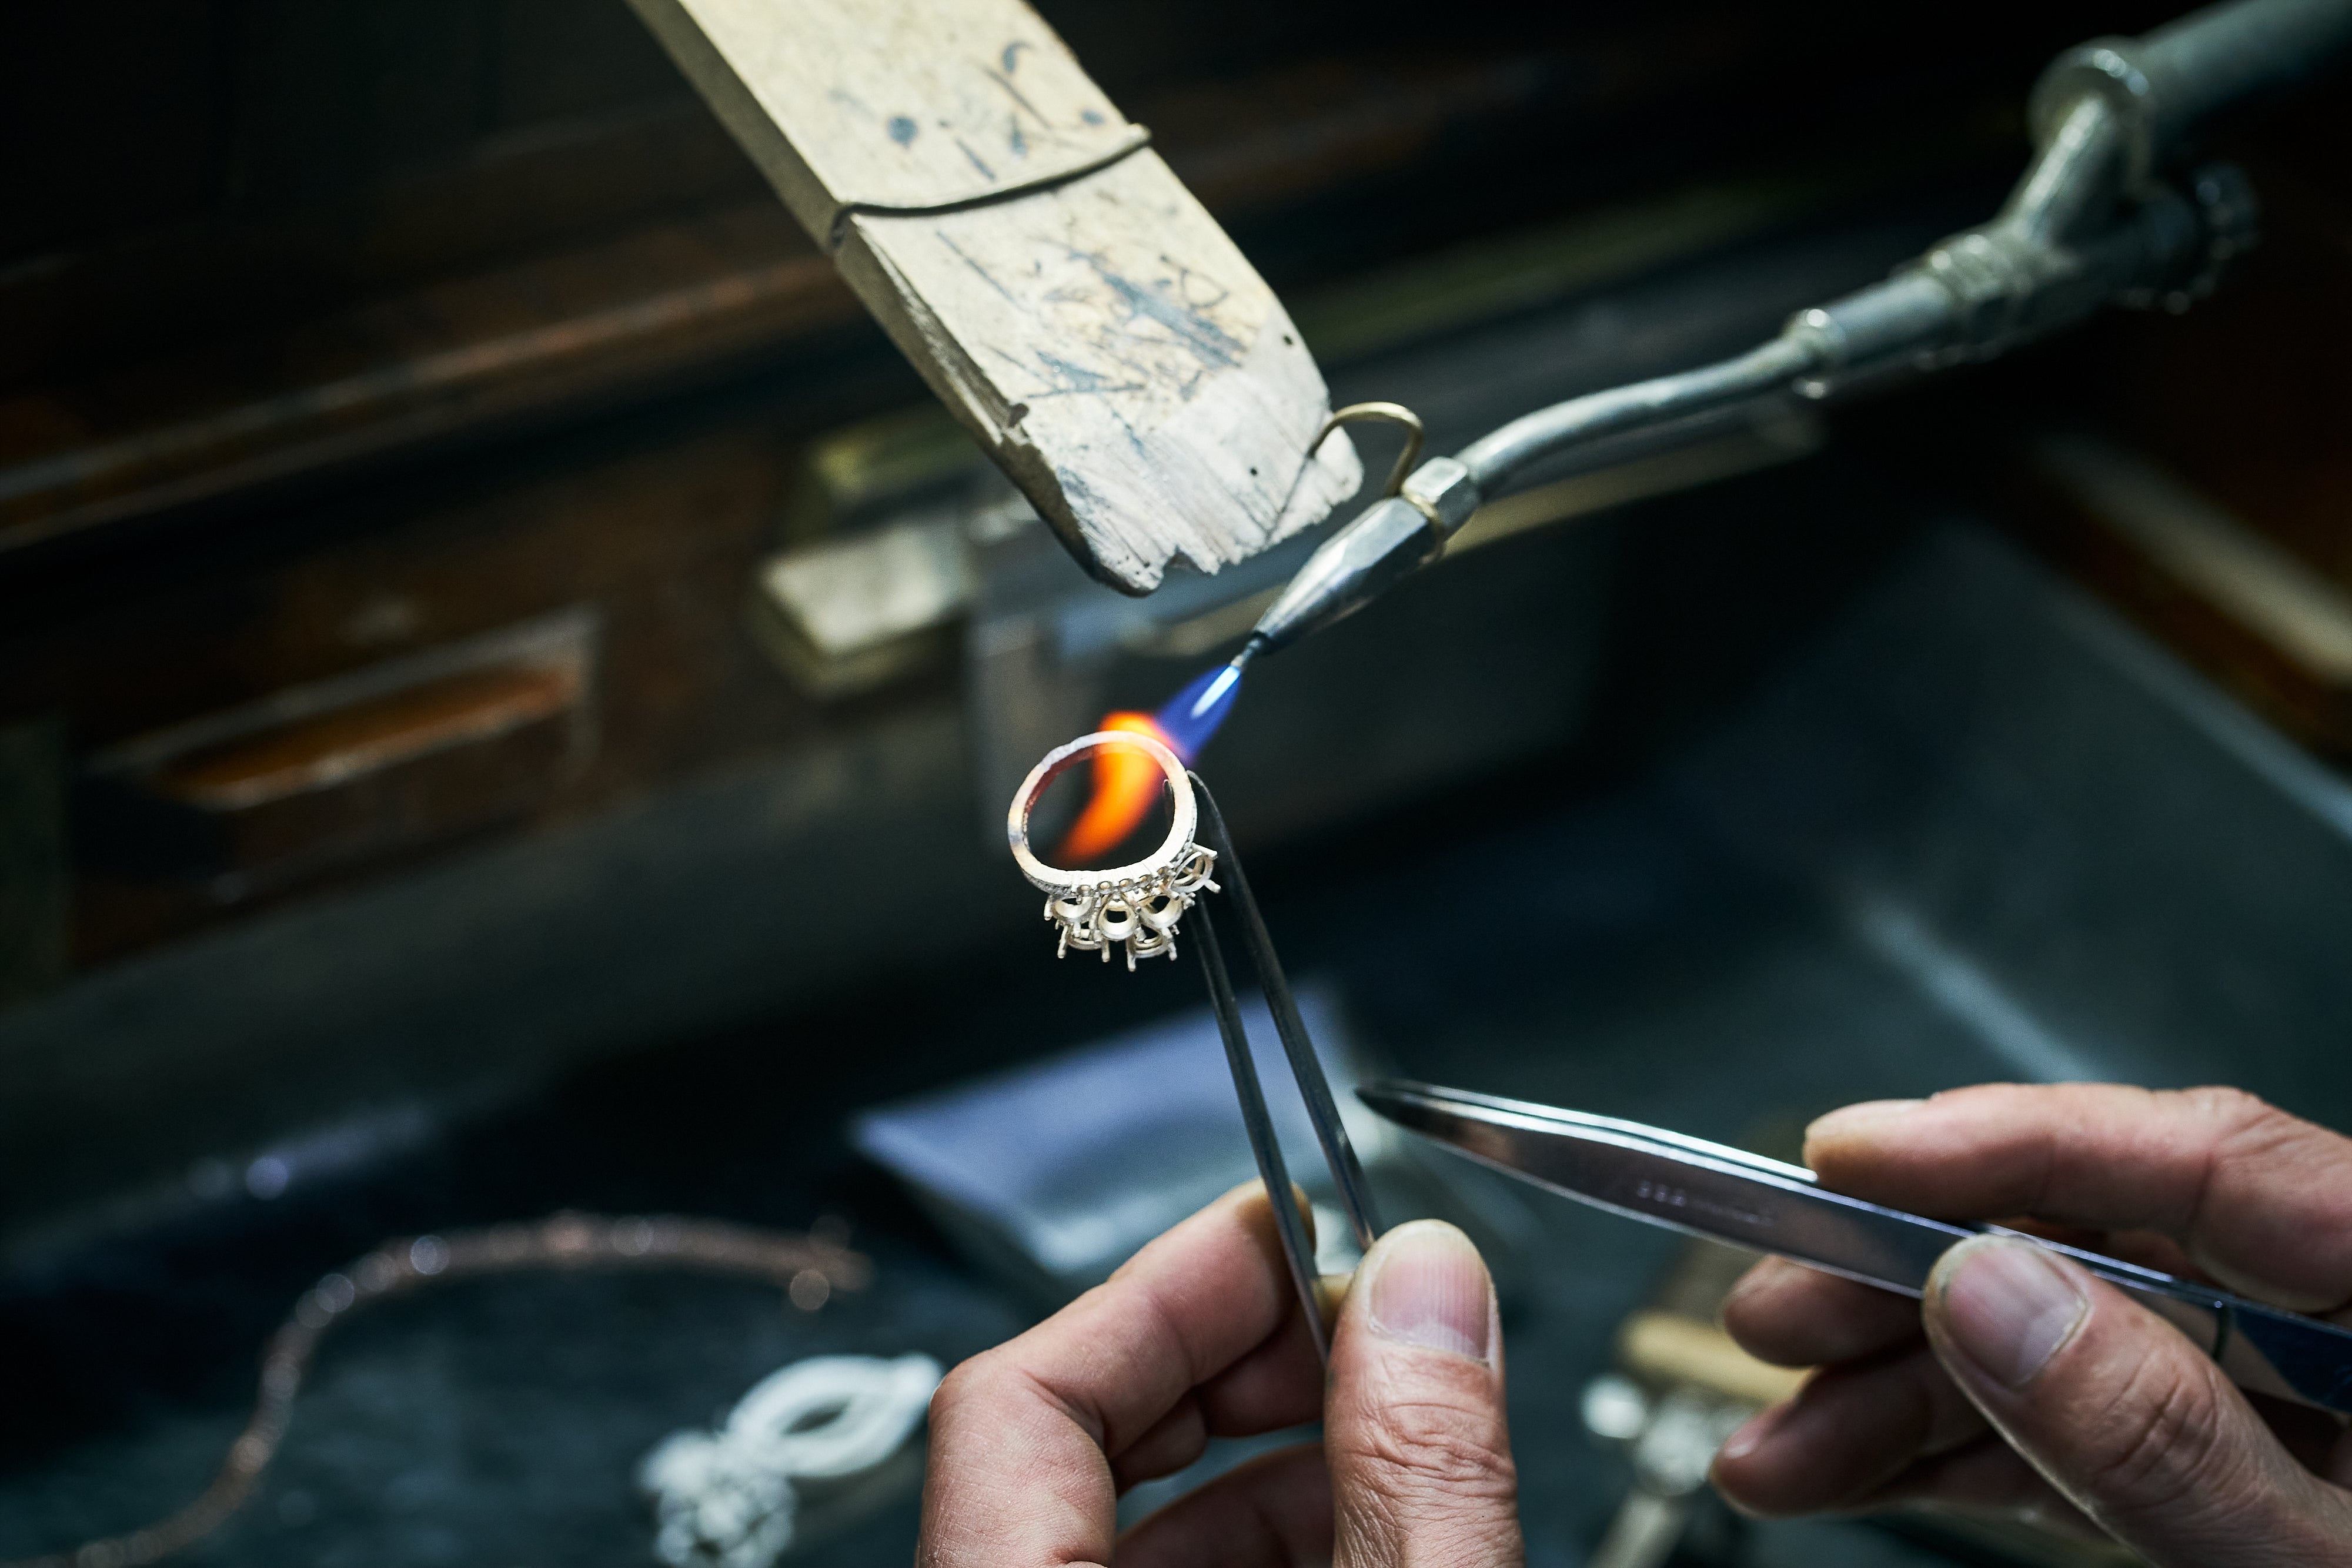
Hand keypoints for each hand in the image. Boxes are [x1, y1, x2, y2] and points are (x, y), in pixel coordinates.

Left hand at [916, 1184, 1520, 1565]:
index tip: (1280, 1231)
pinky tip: (1367, 1534)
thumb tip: (1426, 1284)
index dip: (1159, 1293)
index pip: (1013, 1401)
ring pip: (1115, 1535)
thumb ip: (1415, 1478)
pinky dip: (1259, 1554)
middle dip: (1227, 1367)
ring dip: (1263, 1466)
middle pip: (1063, 1451)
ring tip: (1394, 1431)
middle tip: (1354, 1321)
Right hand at [1710, 1084, 2351, 1564]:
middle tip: (1770, 1316)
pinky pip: (2080, 1436)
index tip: (1848, 1152)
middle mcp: (2345, 1329)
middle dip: (1914, 1286)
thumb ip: (2171, 1442)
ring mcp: (2283, 1405)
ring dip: (1904, 1396)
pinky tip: (1844, 1475)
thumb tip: (1987, 1287)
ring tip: (1772, 1455)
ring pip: (2066, 1346)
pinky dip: (1958, 1459)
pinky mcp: (2230, 1474)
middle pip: (2106, 1247)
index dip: (2012, 1141)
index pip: (2208, 1161)